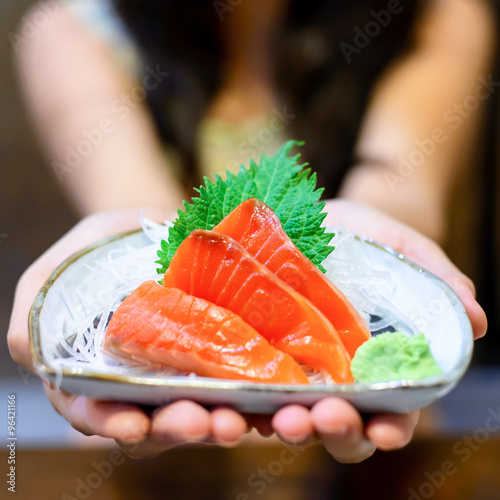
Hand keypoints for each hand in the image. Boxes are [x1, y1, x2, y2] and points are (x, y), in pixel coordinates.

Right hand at [7, 209, 248, 456]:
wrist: (148, 230)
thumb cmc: (96, 251)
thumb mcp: (57, 270)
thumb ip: (39, 305)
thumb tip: (31, 347)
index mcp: (96, 375)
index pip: (97, 411)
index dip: (111, 422)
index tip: (132, 423)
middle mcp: (142, 384)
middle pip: (156, 421)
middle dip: (178, 426)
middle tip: (204, 422)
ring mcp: (183, 372)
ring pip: (201, 409)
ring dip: (220, 420)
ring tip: (239, 417)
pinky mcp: (220, 356)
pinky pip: (237, 382)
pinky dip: (253, 396)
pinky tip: (271, 397)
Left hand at [268, 199, 486, 462]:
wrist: (308, 217)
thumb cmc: (363, 235)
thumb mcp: (401, 248)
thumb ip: (438, 280)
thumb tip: (478, 320)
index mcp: (375, 363)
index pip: (390, 413)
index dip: (392, 427)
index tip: (385, 429)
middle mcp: (335, 375)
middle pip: (341, 424)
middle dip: (337, 429)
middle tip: (327, 416)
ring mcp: (293, 367)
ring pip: (295, 414)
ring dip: (292, 424)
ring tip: (286, 415)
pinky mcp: (256, 352)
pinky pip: (251, 388)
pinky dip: (249, 403)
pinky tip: (242, 401)